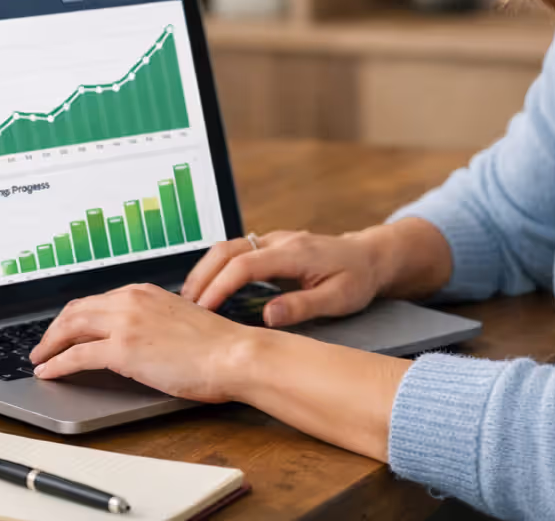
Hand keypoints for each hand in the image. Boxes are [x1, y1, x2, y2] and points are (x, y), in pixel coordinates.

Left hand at [28, 283, 254, 402]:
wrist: (232, 354)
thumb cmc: (217, 345)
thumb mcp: (180, 319)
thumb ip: (154, 320)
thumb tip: (138, 337)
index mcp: (145, 291)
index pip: (97, 300)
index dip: (75, 317)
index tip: (66, 329)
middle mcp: (131, 300)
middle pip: (76, 310)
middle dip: (54, 329)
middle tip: (44, 345)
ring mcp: (125, 323)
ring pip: (70, 328)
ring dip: (49, 345)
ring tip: (40, 359)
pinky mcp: (122, 350)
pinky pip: (76, 356)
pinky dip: (56, 364)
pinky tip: (49, 372)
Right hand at [180, 230, 381, 327]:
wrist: (370, 256)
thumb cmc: (357, 279)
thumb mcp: (338, 299)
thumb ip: (303, 306)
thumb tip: (267, 316)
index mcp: (294, 252)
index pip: (244, 264)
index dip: (220, 287)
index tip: (204, 310)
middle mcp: (279, 240)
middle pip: (227, 250)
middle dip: (202, 276)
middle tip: (185, 307)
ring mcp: (273, 239)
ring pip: (227, 247)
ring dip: (205, 271)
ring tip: (190, 301)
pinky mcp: (270, 245)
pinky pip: (235, 250)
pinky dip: (216, 268)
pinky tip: (208, 289)